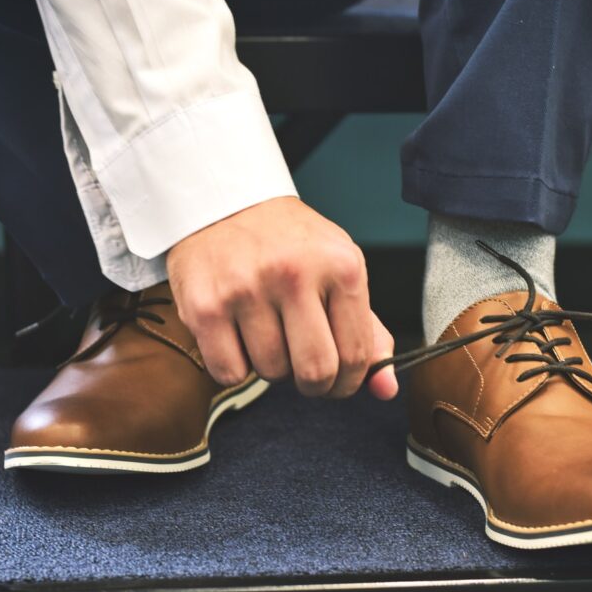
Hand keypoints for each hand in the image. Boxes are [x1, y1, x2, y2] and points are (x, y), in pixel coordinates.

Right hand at [166, 197, 398, 399]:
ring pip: (271, 373)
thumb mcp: (338, 272)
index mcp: (340, 265)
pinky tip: (238, 335)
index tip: (337, 380)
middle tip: (303, 368)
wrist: (224, 201)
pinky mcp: (205, 306)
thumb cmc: (289, 245)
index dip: (348, 382)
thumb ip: (367, 332)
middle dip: (313, 384)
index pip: (356, 355)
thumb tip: (386, 390)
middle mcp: (293, 273)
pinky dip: (235, 367)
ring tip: (267, 332)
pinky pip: (230, 373)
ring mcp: (246, 289)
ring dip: (272, 367)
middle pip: (315, 372)